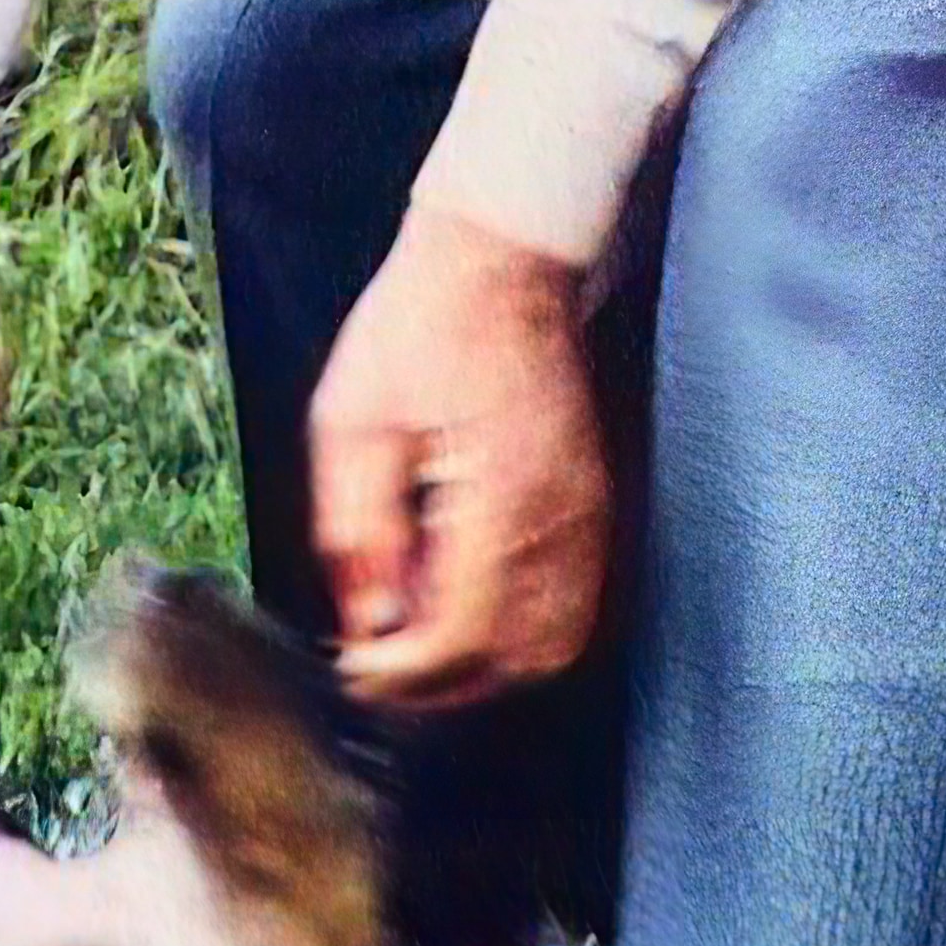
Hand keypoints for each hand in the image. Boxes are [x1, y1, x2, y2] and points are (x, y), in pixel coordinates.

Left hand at [302, 202, 616, 711]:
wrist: (499, 261)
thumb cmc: (423, 326)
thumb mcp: (353, 422)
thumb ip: (359, 531)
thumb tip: (370, 622)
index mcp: (498, 495)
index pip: (462, 635)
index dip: (403, 672)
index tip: (356, 664)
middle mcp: (557, 517)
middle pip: (518, 660)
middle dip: (444, 684)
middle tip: (382, 666)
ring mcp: (586, 514)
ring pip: (555, 643)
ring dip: (488, 666)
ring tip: (421, 644)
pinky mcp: (592, 505)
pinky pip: (574, 603)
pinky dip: (523, 631)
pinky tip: (469, 606)